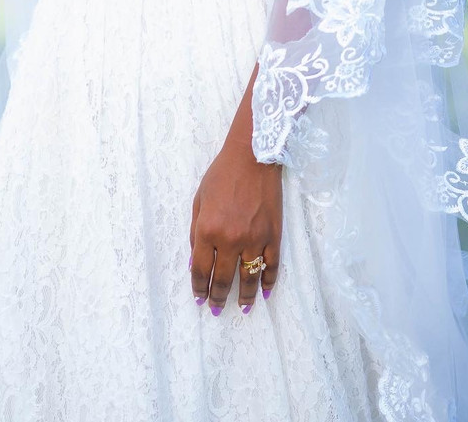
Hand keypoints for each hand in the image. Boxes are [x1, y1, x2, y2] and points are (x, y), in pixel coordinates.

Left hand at [189, 136, 281, 316]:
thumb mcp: (199, 200)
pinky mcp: (273, 235)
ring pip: (249, 278)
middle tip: (216, 309)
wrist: (253, 157)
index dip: (199, 286)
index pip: (200, 268)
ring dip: (245, 297)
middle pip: (223, 278)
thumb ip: (195, 231)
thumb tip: (194, 260)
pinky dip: (268, 282)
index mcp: (207, 229)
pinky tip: (264, 292)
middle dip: (218, 297)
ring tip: (242, 308)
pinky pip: (272, 266)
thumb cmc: (222, 175)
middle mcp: (230, 239)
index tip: (199, 298)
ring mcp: (254, 239)